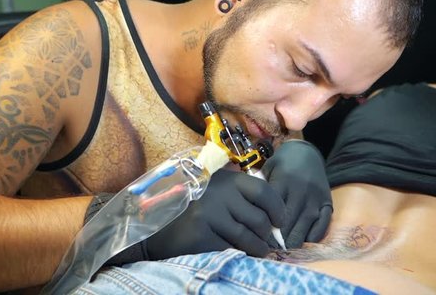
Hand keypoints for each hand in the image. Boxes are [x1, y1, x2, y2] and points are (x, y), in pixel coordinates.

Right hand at [144, 168, 284, 258]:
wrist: (155, 225)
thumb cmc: (192, 208)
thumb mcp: (216, 191)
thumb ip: (240, 196)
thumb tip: (274, 218)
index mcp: (227, 180)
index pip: (263, 191)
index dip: (277, 209)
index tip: (279, 222)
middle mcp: (219, 194)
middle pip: (259, 219)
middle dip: (266, 235)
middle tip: (267, 242)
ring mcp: (209, 214)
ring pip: (248, 238)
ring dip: (258, 249)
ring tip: (258, 251)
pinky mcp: (201, 235)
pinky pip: (230, 250)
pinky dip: (237, 255)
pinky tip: (235, 254)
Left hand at [262, 140, 332, 247]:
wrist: (307, 153)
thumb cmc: (282, 163)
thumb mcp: (268, 168)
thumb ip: (261, 186)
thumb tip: (252, 210)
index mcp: (284, 181)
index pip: (273, 209)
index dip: (266, 226)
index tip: (260, 238)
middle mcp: (301, 190)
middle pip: (289, 220)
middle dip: (279, 238)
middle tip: (270, 250)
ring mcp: (316, 198)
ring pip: (306, 224)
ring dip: (295, 240)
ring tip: (285, 251)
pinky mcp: (328, 202)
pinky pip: (323, 223)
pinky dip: (314, 235)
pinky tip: (304, 242)